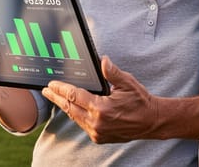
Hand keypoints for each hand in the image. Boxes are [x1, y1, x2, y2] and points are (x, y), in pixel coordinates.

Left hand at [42, 56, 158, 143]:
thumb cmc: (141, 102)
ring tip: (55, 98)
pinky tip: (71, 108)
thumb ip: (112, 72)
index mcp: (101, 108)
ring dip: (65, 107)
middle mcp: (97, 123)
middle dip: (56, 98)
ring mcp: (97, 132)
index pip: (74, 96)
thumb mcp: (128, 83)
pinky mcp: (100, 137)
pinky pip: (83, 124)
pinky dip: (75, 115)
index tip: (51, 84)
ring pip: (75, 117)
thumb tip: (103, 60)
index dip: (61, 89)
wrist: (152, 122)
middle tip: (46, 91)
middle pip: (69, 108)